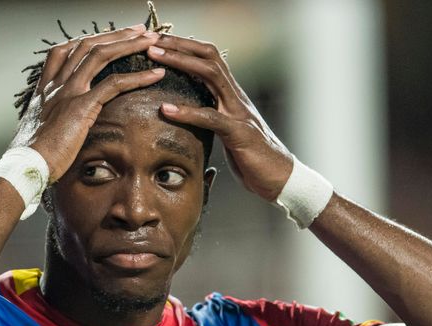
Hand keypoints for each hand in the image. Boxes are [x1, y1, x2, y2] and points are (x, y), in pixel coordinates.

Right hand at [11, 24, 164, 181]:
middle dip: (115, 34)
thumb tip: (62, 128)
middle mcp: (55, 84)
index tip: (109, 37)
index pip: (65, 50)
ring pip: (100, 55)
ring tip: (151, 40)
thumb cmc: (34, 157)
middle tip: (139, 30)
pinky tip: (155, 75)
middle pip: (86, 45)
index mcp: (45, 89)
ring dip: (129, 44)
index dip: (88, 40)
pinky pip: (114, 84)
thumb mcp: (41, 132)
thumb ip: (52, 121)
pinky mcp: (81, 106)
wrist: (26, 167)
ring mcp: (68, 92)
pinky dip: (138, 77)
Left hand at [147, 35, 293, 201]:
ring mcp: (239, 112)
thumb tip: (184, 114)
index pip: (208, 60)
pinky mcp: (239, 133)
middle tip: (152, 41)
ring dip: (181, 62)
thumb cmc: (251, 157)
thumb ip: (209, 118)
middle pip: (209, 57)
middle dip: (180, 45)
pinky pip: (211, 117)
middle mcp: (236, 97)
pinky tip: (166, 110)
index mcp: (231, 96)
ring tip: (155, 59)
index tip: (159, 42)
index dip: (185, 47)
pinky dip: (187, 112)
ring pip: (211, 75)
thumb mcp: (226, 132)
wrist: (279, 178)